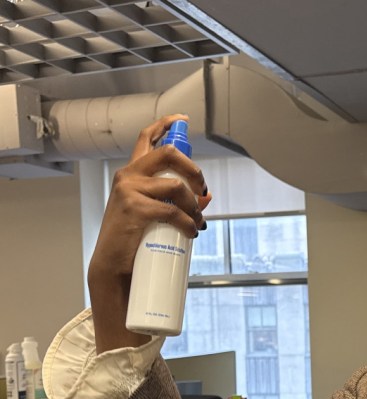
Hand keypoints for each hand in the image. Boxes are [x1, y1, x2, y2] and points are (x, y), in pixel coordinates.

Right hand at [88, 114, 212, 351]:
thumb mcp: (156, 214)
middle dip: (193, 170)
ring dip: (193, 205)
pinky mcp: (135, 209)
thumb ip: (178, 201)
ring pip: (176, 186)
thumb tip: (208, 196)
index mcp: (132, 174)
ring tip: (196, 222)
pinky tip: (192, 233)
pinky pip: (172, 211)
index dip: (165, 125)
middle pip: (168, 154)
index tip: (182, 121)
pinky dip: (188, 223)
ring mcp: (129, 191)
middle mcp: (128, 176)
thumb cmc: (135, 240)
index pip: (146, 139)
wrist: (115, 266)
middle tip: (202, 189)